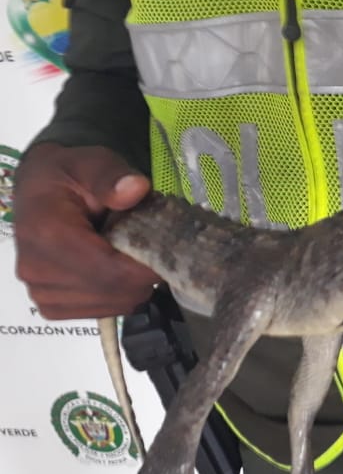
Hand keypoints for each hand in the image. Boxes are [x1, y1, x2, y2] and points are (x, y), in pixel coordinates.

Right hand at [13, 143, 160, 320]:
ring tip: (132, 255)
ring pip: (112, 306)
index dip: (147, 268)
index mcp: (46, 234)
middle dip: (145, 276)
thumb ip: (113, 176)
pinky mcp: (51, 305)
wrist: (41, 190)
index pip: (107, 271)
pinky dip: (119, 295)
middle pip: (113, 292)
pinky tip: (117, 269)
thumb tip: (136, 188)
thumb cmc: (71, 175)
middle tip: (158, 250)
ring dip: (133, 285)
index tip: (174, 252)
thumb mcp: (92, 162)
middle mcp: (38, 270)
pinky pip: (100, 311)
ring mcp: (41, 292)